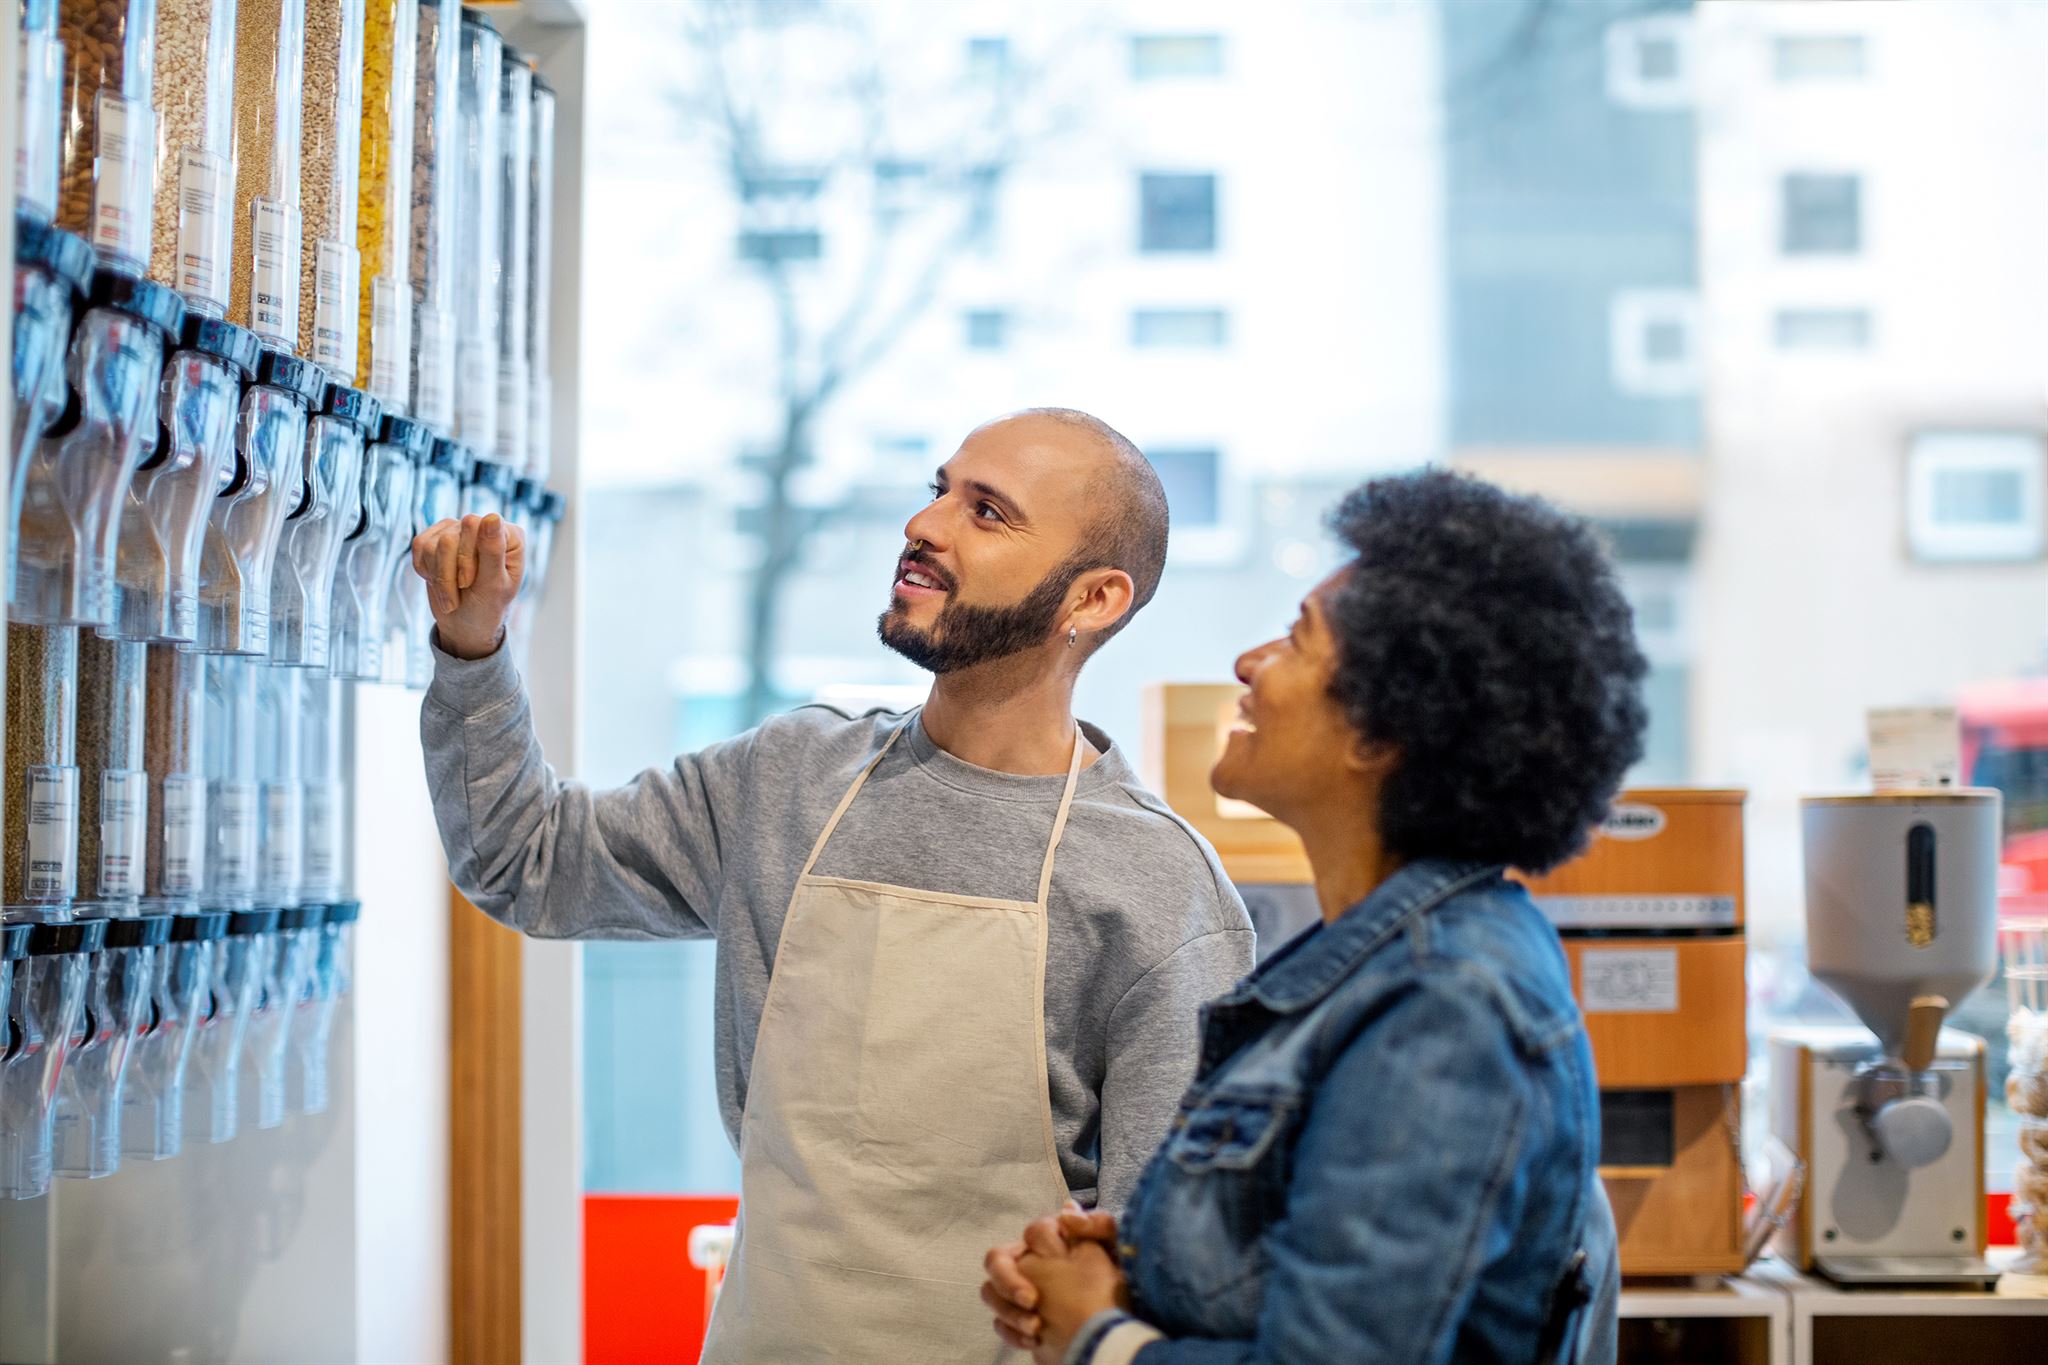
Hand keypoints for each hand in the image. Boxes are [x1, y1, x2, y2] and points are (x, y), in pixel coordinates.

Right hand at [412, 513, 523, 659]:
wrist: (465, 624)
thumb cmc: (487, 607)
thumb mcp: (493, 585)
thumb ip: (493, 551)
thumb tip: (492, 517)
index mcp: (509, 536)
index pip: (475, 526)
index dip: (465, 558)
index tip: (468, 583)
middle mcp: (485, 527)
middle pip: (451, 537)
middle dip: (449, 572)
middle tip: (457, 597)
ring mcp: (460, 530)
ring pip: (433, 544)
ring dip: (438, 577)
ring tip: (450, 596)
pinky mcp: (437, 537)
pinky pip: (419, 545)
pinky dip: (425, 570)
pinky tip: (439, 582)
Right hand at [983, 1206, 1118, 1351]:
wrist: (1121, 1329)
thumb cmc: (1121, 1285)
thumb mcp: (1120, 1250)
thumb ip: (1100, 1224)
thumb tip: (1067, 1210)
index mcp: (1052, 1242)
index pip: (1031, 1232)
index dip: (1036, 1245)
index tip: (1054, 1261)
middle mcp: (1031, 1264)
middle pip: (997, 1261)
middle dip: (1008, 1280)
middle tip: (1031, 1300)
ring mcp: (1022, 1293)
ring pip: (991, 1293)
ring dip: (1008, 1311)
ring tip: (1036, 1328)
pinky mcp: (1020, 1322)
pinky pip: (1000, 1324)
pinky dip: (1012, 1333)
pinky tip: (1035, 1342)